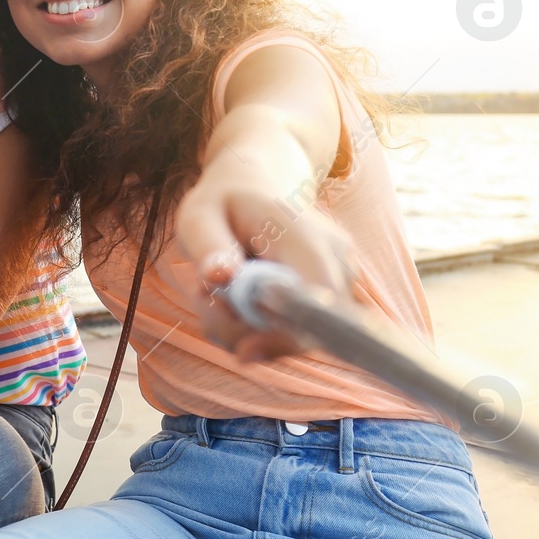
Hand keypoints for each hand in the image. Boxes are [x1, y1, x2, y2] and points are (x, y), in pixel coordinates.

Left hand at [173, 158, 354, 360]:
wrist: (257, 188)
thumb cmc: (223, 202)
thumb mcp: (199, 215)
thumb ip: (209, 246)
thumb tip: (220, 279)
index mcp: (305, 236)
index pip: (316, 302)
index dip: (284, 337)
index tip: (242, 350)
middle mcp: (336, 261)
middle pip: (304, 332)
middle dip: (245, 332)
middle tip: (202, 297)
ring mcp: (339, 282)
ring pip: (293, 338)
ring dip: (243, 329)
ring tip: (215, 288)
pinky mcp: (328, 301)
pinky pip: (290, 334)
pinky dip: (253, 328)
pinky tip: (234, 299)